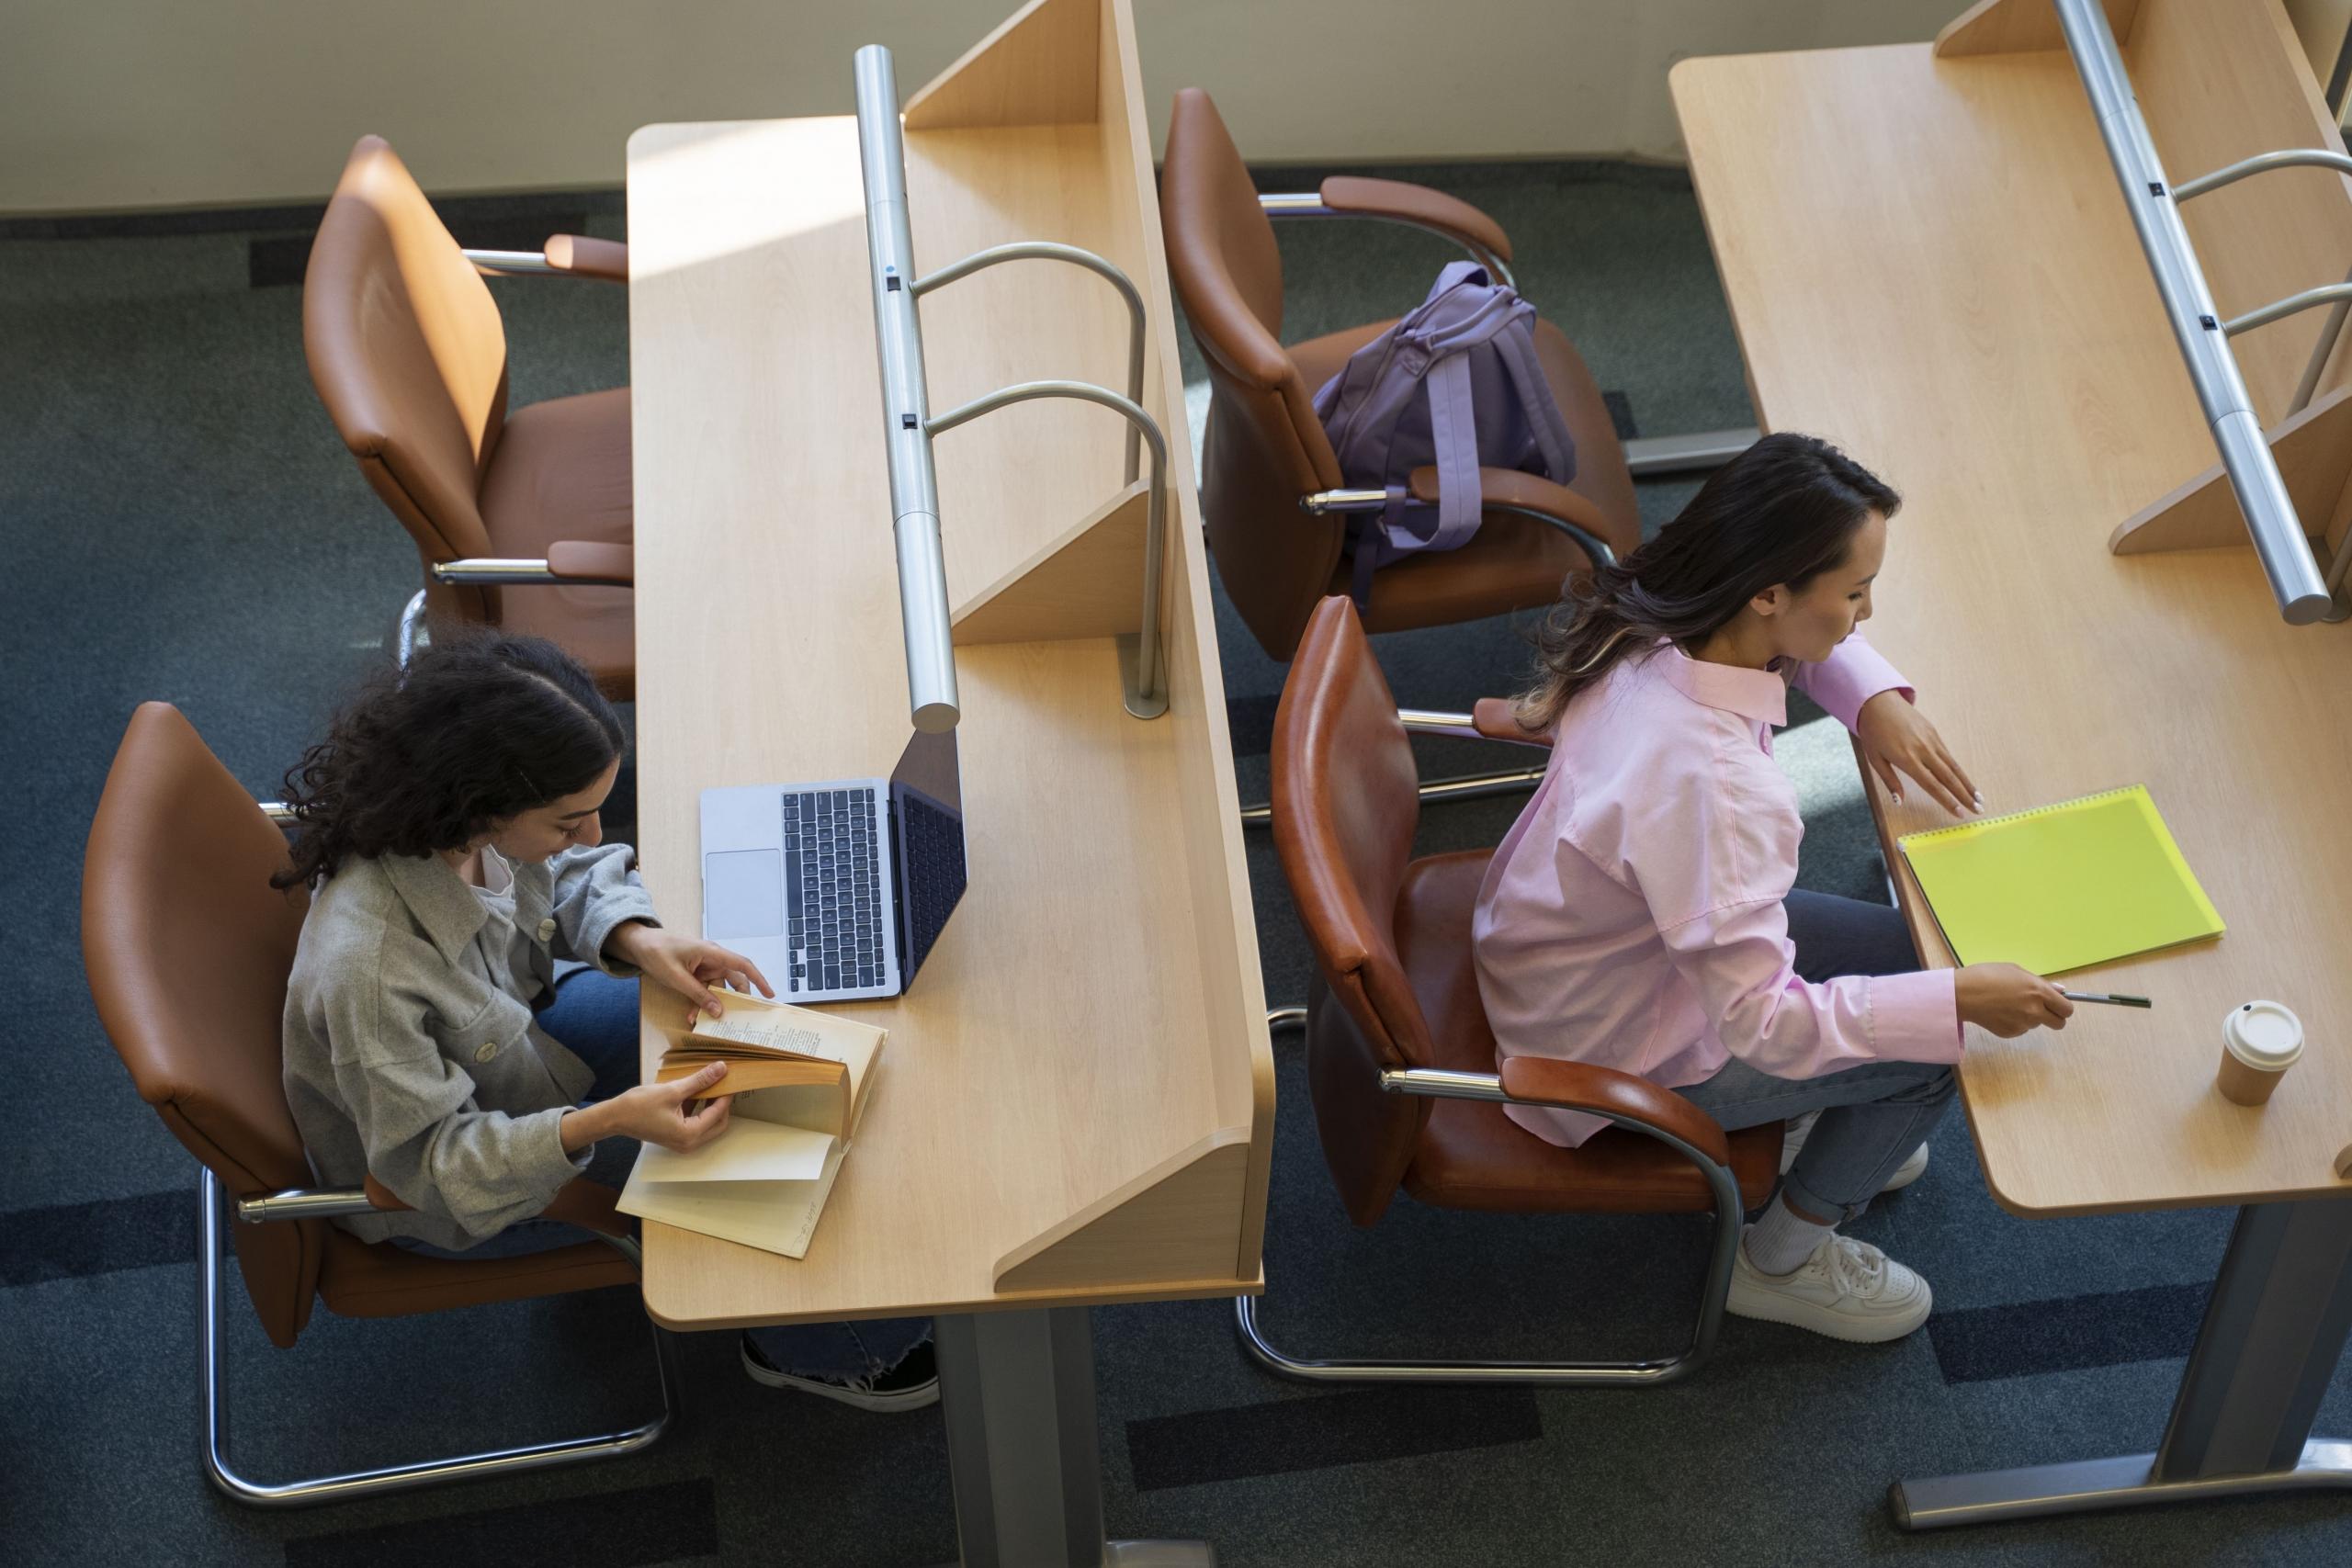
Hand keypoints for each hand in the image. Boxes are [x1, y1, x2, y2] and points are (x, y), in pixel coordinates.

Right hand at [565, 1061, 733, 1151]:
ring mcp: (683, 1142)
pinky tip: (696, 1091)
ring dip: (711, 1105)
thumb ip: (700, 1080)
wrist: (614, 1117)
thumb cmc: (639, 1105)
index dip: (726, 1094)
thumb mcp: (673, 1090)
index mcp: (690, 1135)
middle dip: (722, 1103)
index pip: (718, 1113)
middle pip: (718, 1123)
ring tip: (710, 1084)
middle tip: (722, 1083)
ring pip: (708, 1123)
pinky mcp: (676, 1136)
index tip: (730, 1078)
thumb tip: (721, 1069)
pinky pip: (696, 1123)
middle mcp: (689, 1143)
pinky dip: (699, 1109)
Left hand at [604, 921, 772, 1016]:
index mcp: (712, 953)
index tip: (770, 995)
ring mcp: (705, 966)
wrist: (639, 944)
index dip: (759, 980)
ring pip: (717, 989)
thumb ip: (698, 995)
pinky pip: (705, 990)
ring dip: (711, 1005)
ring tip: (702, 1020)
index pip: (742, 965)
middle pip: (733, 980)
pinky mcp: (697, 972)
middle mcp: (713, 958)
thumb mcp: (677, 977)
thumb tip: (718, 1011)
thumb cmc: (657, 952)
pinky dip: (700, 1002)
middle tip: (736, 1017)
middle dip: (734, 999)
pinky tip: (692, 1014)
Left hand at [1857, 692, 1980, 816]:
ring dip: (1967, 783)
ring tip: (1979, 798)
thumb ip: (1890, 781)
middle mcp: (1923, 750)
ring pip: (1954, 766)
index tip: (1959, 813)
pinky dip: (1959, 769)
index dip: (1947, 801)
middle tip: (1978, 810)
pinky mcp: (1934, 733)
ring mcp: (1931, 740)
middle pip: (1949, 777)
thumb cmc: (1873, 732)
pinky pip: (1949, 755)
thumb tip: (1900, 801)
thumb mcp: (1875, 759)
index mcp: (1907, 759)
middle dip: (1965, 795)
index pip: (1932, 785)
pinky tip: (1965, 780)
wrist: (1878, 702)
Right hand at [1955, 963, 2073, 1036]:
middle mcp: (2035, 1010)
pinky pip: (2021, 1029)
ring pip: (2037, 1024)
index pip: (2067, 1009)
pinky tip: (2000, 1012)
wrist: (1961, 994)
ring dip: (2030, 1017)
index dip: (2063, 1007)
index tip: (2057, 1005)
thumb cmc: (1986, 975)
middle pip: (2059, 1024)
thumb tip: (2060, 991)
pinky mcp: (2011, 1033)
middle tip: (2040, 1009)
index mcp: (2039, 992)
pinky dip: (2015, 1022)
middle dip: (2054, 1017)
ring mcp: (2023, 1024)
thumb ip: (2040, 982)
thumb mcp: (2015, 970)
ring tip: (2009, 1004)